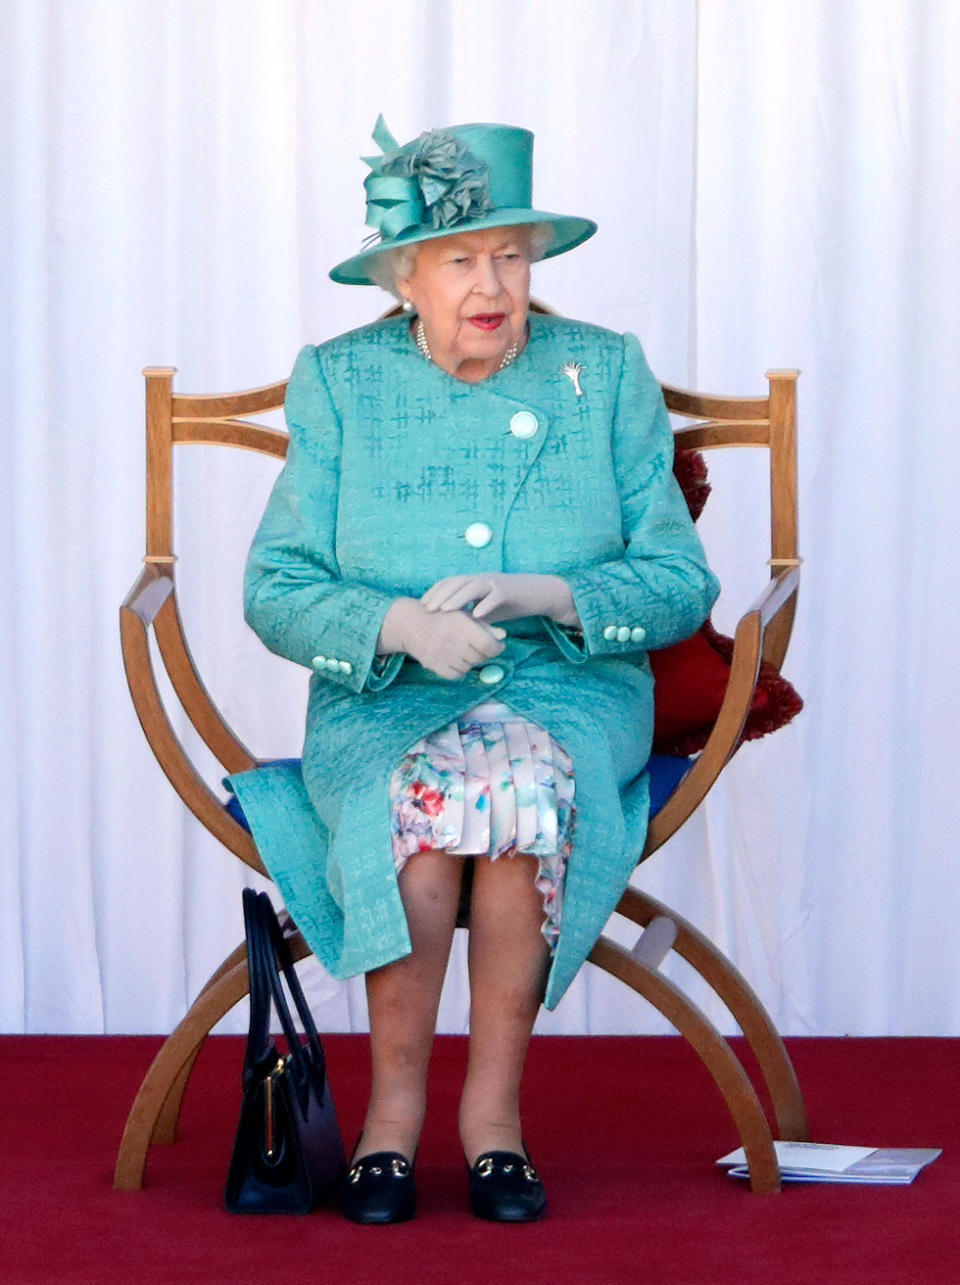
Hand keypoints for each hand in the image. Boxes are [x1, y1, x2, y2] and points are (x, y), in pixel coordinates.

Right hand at [377, 597, 505, 679]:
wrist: (411, 623)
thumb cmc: (442, 616)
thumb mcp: (463, 615)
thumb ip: (484, 626)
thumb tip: (503, 636)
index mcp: (463, 627)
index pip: (489, 645)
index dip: (497, 647)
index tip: (497, 645)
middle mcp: (454, 642)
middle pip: (480, 657)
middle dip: (484, 653)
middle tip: (479, 646)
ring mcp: (444, 655)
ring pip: (469, 666)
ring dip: (471, 660)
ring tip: (465, 650)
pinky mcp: (434, 665)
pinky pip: (455, 674)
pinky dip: (459, 669)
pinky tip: (456, 659)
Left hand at [420, 573, 579, 626]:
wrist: (539, 594)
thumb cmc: (511, 602)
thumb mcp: (487, 610)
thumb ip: (470, 616)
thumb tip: (452, 630)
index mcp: (475, 582)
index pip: (450, 582)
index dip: (436, 591)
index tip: (423, 605)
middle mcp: (483, 579)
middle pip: (457, 582)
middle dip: (440, 594)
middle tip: (427, 609)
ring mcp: (497, 583)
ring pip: (473, 586)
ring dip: (458, 598)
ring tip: (445, 610)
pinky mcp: (511, 591)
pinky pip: (496, 595)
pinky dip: (486, 605)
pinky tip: (476, 616)